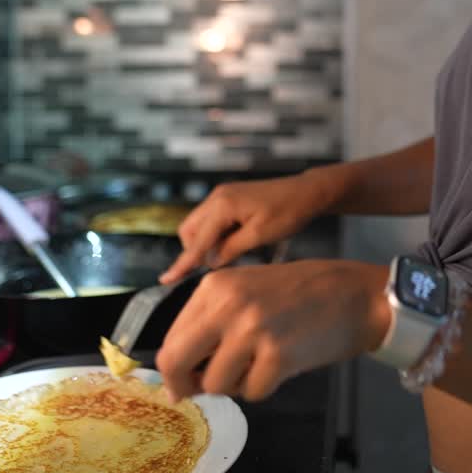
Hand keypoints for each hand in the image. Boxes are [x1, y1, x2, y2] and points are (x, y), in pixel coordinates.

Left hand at [156, 259, 389, 402]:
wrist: (354, 295)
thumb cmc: (300, 293)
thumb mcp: (246, 292)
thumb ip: (211, 324)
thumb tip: (177, 380)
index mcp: (214, 286)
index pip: (170, 339)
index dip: (174, 370)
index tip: (185, 383)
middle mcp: (227, 304)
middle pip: (176, 361)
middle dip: (185, 385)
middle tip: (203, 391)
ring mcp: (252, 330)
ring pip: (215, 384)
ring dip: (234, 385)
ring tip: (258, 366)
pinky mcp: (277, 356)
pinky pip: (252, 393)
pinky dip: (264, 388)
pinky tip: (282, 367)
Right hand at [159, 172, 329, 281]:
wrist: (306, 192)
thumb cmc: (288, 212)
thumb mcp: (260, 236)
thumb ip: (231, 249)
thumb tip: (210, 262)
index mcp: (223, 205)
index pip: (197, 241)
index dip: (183, 263)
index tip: (165, 280)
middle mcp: (217, 197)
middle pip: (189, 230)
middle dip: (195, 250)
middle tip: (218, 264)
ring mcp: (222, 195)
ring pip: (198, 225)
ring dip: (206, 243)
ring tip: (231, 253)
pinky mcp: (229, 198)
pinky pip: (211, 220)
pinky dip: (215, 234)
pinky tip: (234, 242)